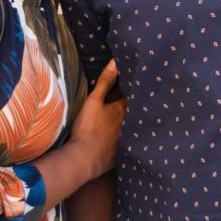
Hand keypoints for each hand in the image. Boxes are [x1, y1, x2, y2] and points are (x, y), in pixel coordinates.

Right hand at [68, 60, 125, 181]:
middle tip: (135, 97)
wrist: (85, 159)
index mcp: (124, 110)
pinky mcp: (121, 152)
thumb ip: (105, 82)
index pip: (134, 96)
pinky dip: (128, 137)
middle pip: (134, 112)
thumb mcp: (93, 101)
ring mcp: (126, 139)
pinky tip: (124, 137)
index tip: (134, 83)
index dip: (133, 89)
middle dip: (134, 105)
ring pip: (132, 127)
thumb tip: (116, 62)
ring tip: (130, 116)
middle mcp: (130, 124)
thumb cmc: (88, 127)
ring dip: (132, 121)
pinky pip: (128, 141)